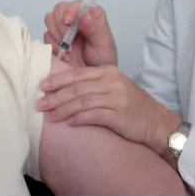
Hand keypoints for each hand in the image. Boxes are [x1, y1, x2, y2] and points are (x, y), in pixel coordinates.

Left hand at [36, 65, 180, 153]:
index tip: (42, 85)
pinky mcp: (119, 115)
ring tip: (49, 116)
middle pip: (77, 88)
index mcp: (108, 71)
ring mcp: (116, 98)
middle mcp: (112, 82)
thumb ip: (91, 85)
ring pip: (82, 102)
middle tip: (39, 103)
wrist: (155, 121)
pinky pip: (94, 116)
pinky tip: (69, 123)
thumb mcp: (112, 87)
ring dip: (63, 109)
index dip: (58, 80)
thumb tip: (62, 90)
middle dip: (55, 96)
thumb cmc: (130, 105)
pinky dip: (79, 119)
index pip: (78, 74)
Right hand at [43, 0, 118, 68]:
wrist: (91, 82)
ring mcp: (63, 29)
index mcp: (91, 15)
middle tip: (67, 39)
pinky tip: (62, 53)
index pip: (77, 4)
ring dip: (56, 33)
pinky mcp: (53, 40)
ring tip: (67, 48)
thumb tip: (84, 14)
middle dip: (61, 23)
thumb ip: (96, 28)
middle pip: (59, 9)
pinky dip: (52, 44)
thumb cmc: (103, 62)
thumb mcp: (104, 45)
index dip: (70, 9)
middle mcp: (76, 19)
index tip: (68, 21)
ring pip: (50, 20)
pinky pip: (45, 36)